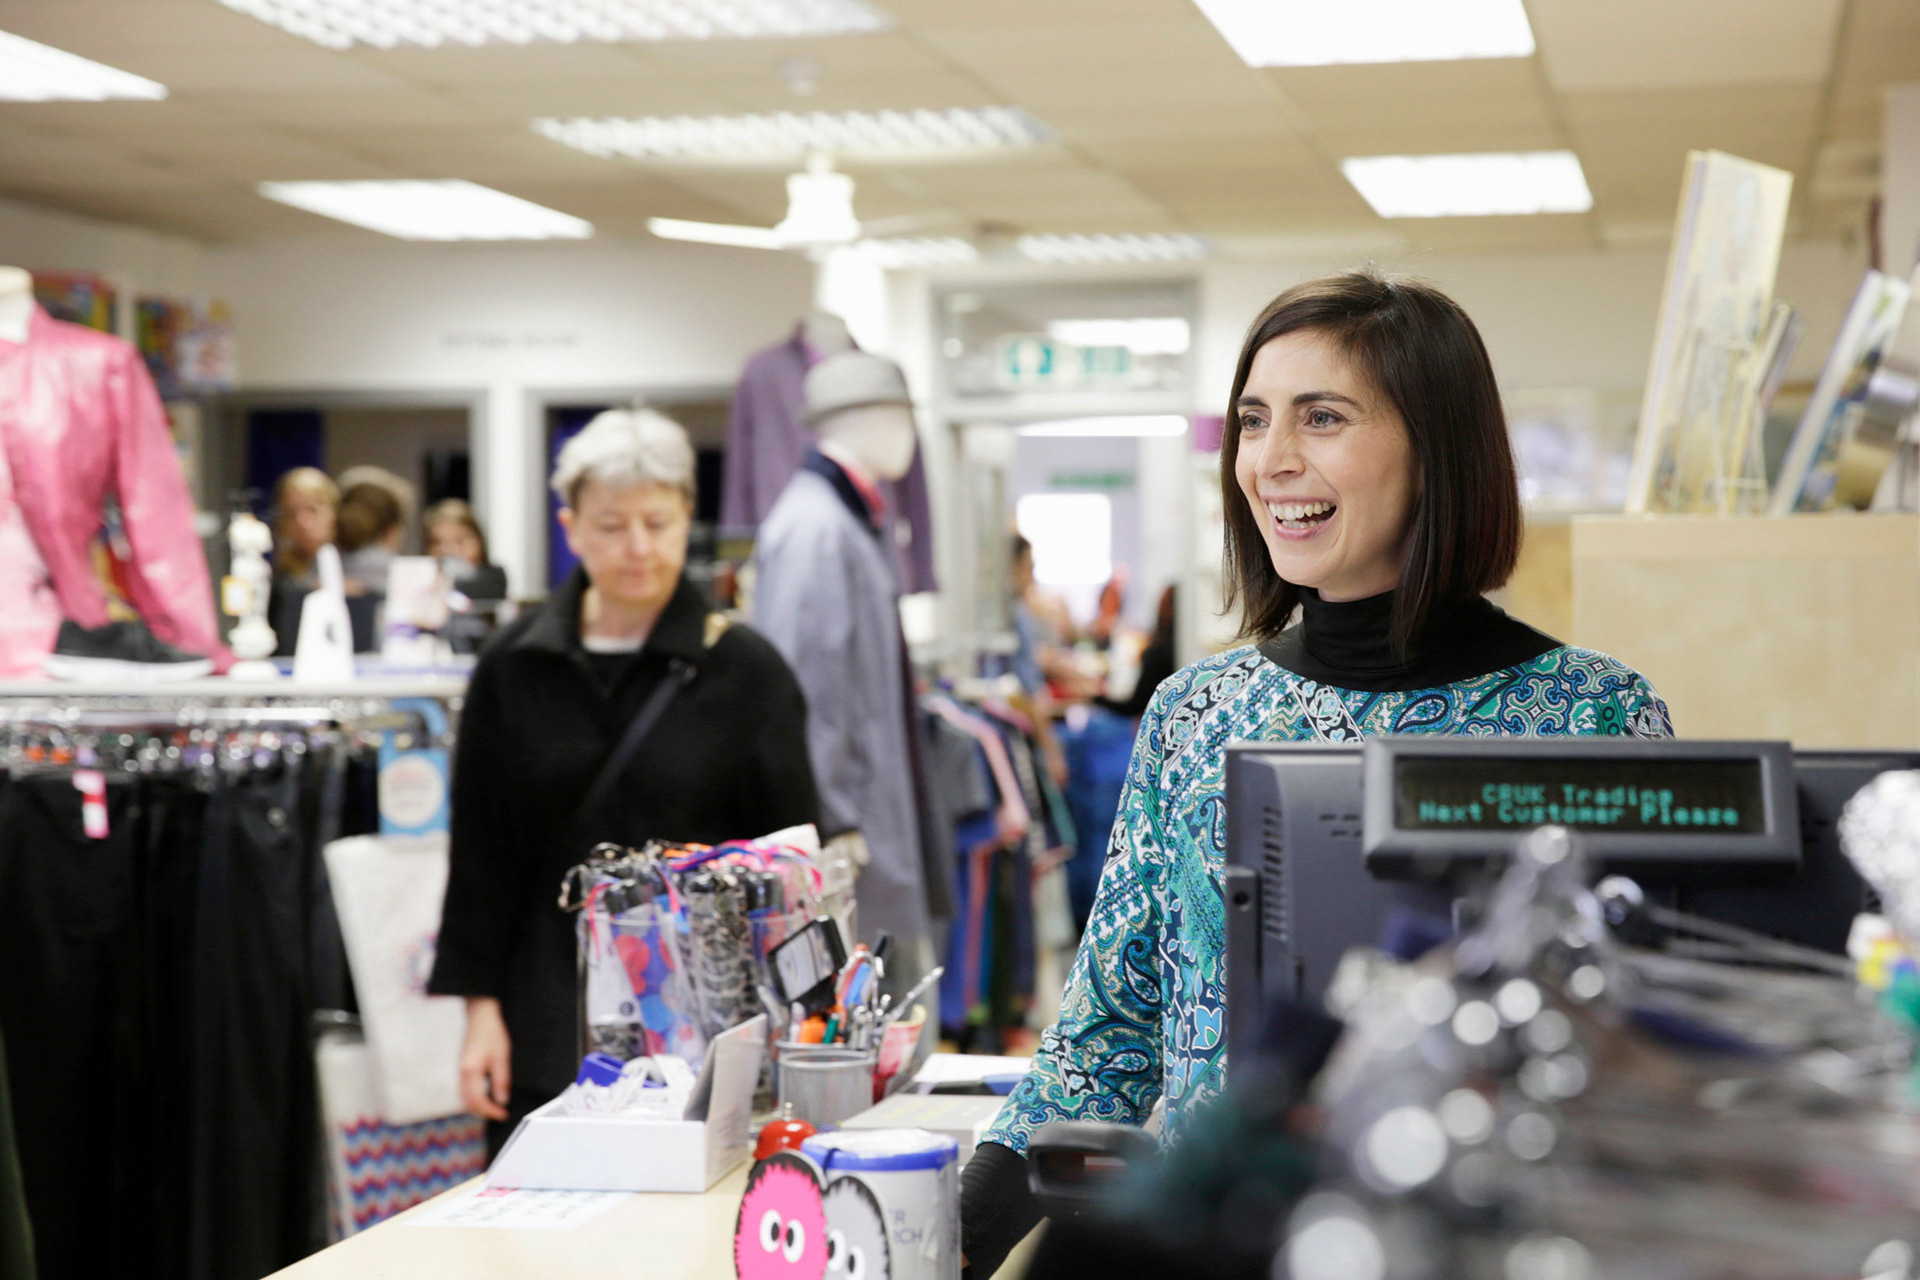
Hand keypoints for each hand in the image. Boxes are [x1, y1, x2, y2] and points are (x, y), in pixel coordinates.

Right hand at [459, 997, 511, 1121]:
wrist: (480, 1015)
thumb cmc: (492, 1033)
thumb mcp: (501, 1056)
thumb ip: (501, 1080)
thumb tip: (502, 1101)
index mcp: (470, 1071)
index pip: (478, 1101)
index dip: (491, 1111)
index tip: (504, 1115)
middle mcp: (461, 1073)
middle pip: (468, 1102)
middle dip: (483, 1112)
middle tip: (500, 1114)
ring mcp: (460, 1070)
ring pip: (464, 1097)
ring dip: (478, 1106)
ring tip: (494, 1108)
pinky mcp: (463, 1067)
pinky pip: (464, 1089)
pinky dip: (474, 1098)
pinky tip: (486, 1097)